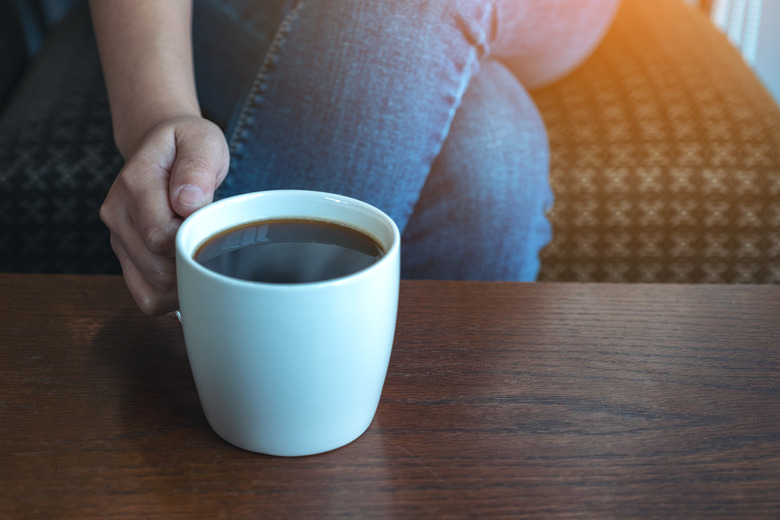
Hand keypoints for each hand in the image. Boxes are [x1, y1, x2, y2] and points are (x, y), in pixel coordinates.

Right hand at [100, 116, 228, 314]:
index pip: (160, 235)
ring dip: (183, 284)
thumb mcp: (202, 141)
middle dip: (191, 263)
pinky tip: (188, 277)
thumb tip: (188, 202)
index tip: (209, 225)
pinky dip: (170, 296)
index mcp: (135, 183)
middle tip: (210, 241)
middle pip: (157, 268)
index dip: (191, 240)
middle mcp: (118, 212)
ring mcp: (118, 236)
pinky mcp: (125, 254)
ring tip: (201, 256)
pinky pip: (145, 296)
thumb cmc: (187, 145)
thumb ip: (196, 168)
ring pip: (151, 288)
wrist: (163, 147)